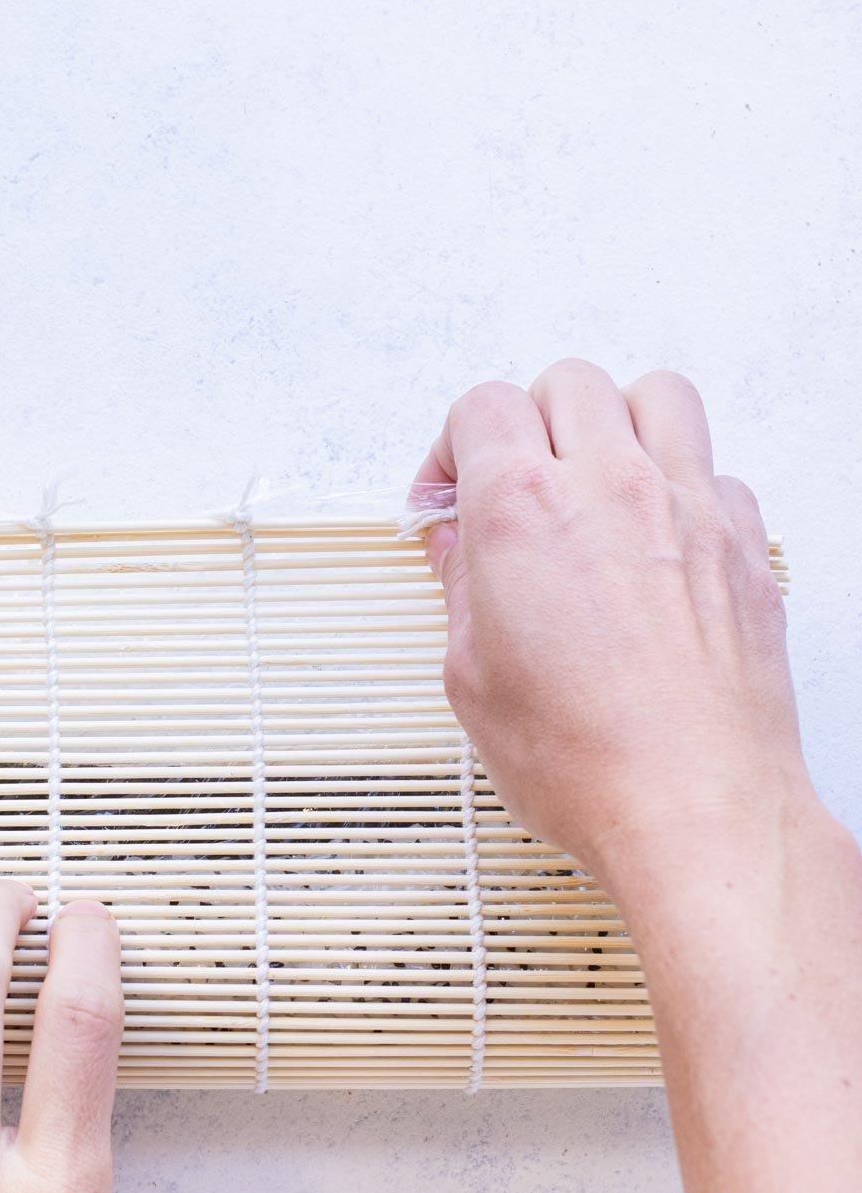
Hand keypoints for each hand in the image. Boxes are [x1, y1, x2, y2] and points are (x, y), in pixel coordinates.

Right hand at [412, 358, 816, 894]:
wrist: (694, 810)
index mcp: (523, 511)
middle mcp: (612, 489)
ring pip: (658, 395)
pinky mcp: (744, 547)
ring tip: (595, 479)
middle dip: (529, 423)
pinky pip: (717, 471)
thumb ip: (460, 588)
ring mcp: (689, 510)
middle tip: (512, 485)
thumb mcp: (472, 679)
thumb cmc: (586, 762)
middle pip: (568, 383)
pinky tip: (657, 539)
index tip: (448, 499)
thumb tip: (457, 545)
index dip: (452, 447)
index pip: (482, 407)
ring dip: (617, 422)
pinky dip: (682, 486)